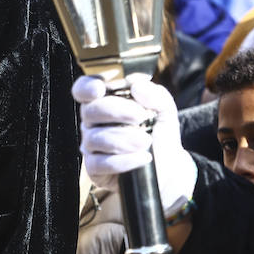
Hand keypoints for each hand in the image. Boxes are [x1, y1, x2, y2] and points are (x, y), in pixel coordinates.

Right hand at [73, 74, 196, 215]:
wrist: (169, 168)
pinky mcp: (94, 169)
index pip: (84, 90)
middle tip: (141, 116)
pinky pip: (100, 163)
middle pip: (89, 111)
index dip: (86, 87)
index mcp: (105, 102)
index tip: (100, 89)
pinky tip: (144, 158)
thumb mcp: (165, 111)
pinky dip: (124, 160)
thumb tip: (137, 85)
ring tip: (147, 142)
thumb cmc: (160, 134)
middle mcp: (93, 123)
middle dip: (116, 111)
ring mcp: (91, 146)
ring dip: (124, 139)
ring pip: (95, 138)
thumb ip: (155, 94)